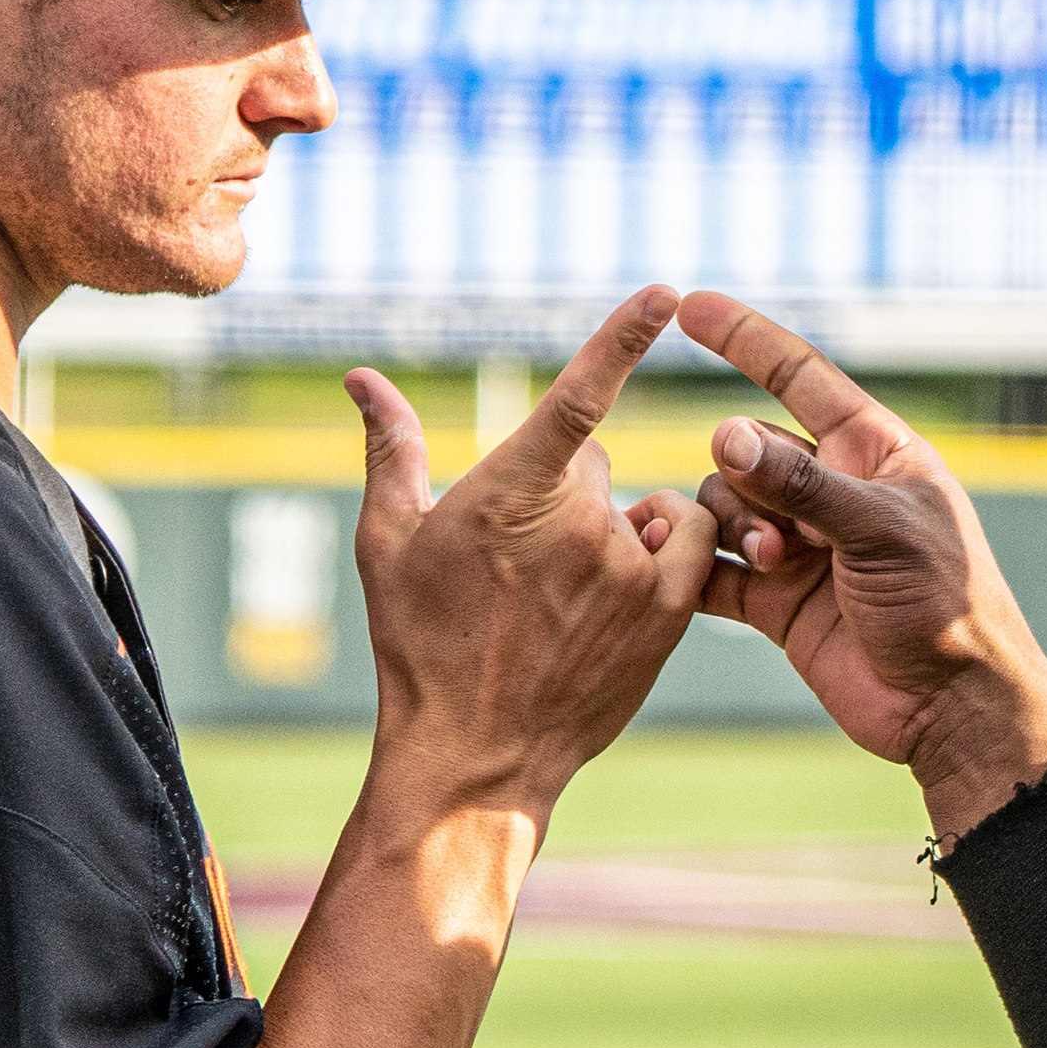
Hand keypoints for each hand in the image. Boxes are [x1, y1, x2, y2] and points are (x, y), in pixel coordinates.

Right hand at [348, 287, 716, 816]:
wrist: (474, 755)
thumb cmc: (417, 646)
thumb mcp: (389, 543)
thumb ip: (389, 449)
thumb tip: (361, 378)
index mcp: (510, 494)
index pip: (579, 396)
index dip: (622, 337)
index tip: (665, 292)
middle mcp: (579, 525)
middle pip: (593, 462)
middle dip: (566, 490)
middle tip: (523, 556)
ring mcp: (630, 570)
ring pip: (640, 505)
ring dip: (616, 525)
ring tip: (568, 583)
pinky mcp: (668, 612)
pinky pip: (685, 540)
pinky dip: (660, 550)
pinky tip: (617, 587)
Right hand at [675, 291, 1046, 841]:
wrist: (951, 707)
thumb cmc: (945, 605)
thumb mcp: (880, 531)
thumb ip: (800, 484)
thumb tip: (725, 433)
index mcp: (874, 452)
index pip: (799, 377)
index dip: (745, 340)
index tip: (689, 305)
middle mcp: (834, 491)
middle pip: (752, 448)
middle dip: (748, 477)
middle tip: (784, 534)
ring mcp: (803, 545)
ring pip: (726, 504)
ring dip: (733, 527)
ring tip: (774, 563)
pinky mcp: (778, 600)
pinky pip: (717, 568)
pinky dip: (699, 569)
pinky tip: (687, 573)